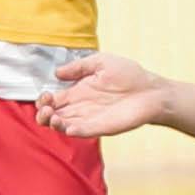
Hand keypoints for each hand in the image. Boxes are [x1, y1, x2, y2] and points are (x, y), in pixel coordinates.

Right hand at [44, 54, 174, 140]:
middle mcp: (81, 108)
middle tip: (46, 109)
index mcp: (78, 92)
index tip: (45, 96)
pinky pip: (81, 132)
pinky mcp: (100, 128)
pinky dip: (71, 131)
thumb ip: (79, 67)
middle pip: (53, 116)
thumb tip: (57, 72)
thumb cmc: (129, 75)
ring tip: (52, 116)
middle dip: (43, 114)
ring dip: (53, 124)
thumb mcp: (101, 62)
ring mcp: (90, 119)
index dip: (44, 101)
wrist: (151, 91)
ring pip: (63, 126)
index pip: (54, 100)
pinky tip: (66, 126)